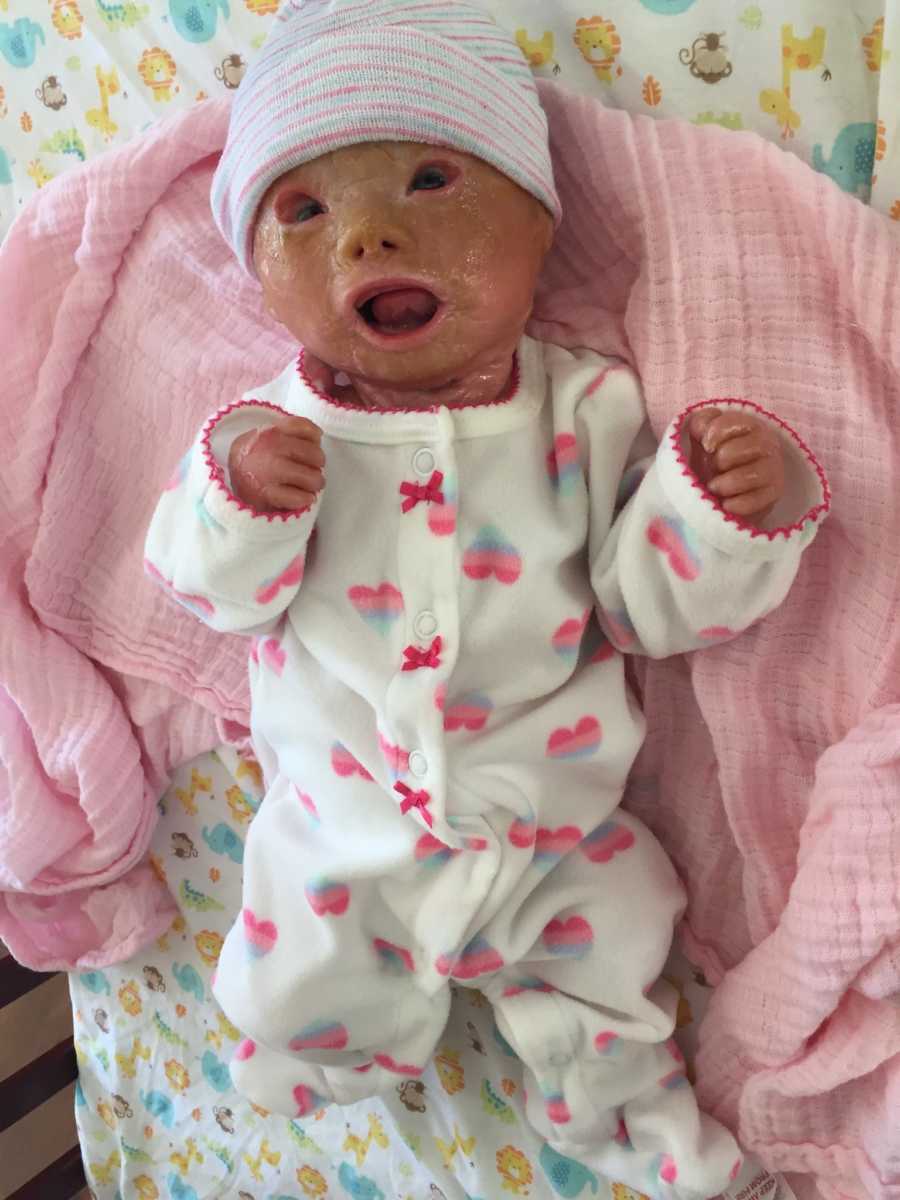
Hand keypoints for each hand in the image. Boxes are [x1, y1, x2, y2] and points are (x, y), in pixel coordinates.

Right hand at [228, 415, 324, 511]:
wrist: (230, 485)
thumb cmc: (256, 459)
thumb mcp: (266, 436)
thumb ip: (292, 430)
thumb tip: (318, 434)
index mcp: (268, 432)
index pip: (300, 426)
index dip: (313, 436)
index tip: (314, 444)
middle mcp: (267, 448)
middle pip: (312, 453)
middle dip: (318, 462)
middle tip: (315, 469)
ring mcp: (266, 472)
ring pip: (309, 477)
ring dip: (315, 482)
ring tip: (312, 485)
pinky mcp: (266, 494)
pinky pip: (298, 497)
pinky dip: (306, 498)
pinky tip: (305, 497)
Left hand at [688, 408, 784, 525]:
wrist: (727, 493)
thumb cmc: (714, 462)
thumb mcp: (703, 440)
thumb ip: (700, 425)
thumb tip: (702, 428)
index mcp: (749, 425)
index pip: (732, 423)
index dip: (713, 434)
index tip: (706, 446)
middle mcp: (766, 443)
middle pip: (737, 450)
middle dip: (719, 462)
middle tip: (714, 469)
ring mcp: (774, 468)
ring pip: (748, 476)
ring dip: (724, 484)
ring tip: (714, 487)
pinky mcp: (774, 492)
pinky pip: (755, 499)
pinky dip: (736, 504)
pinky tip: (725, 504)